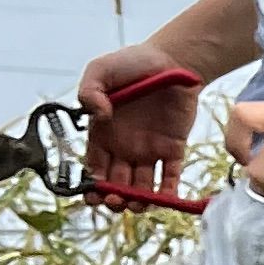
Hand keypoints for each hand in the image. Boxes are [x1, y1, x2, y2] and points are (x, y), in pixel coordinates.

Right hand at [79, 46, 203, 201]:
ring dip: (138, 201)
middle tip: (116, 201)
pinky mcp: (173, 149)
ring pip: (142, 186)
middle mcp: (124, 147)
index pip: (95, 167)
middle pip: (117, 183)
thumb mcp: (101, 69)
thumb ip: (90, 90)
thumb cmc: (133, 63)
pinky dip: (168, 192)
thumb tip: (98, 115)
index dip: (92, 186)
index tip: (92, 197)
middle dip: (114, 198)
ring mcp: (149, 150)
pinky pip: (171, 176)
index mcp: (103, 133)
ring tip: (136, 204)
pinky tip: (165, 201)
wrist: (172, 60)